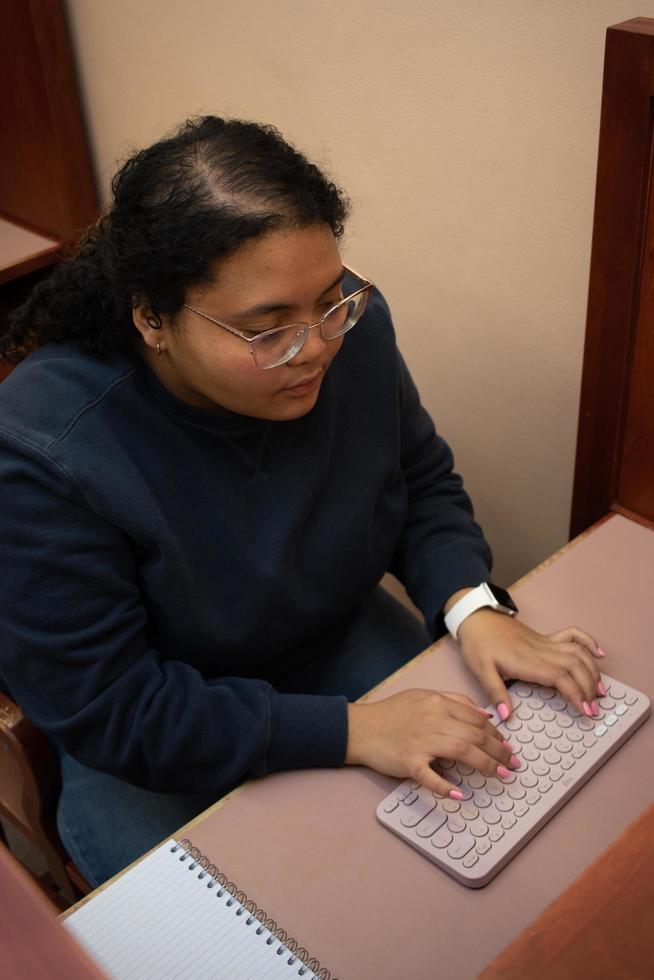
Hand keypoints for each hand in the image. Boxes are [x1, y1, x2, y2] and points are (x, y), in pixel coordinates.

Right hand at [345, 688, 517, 796]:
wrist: (361, 728)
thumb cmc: (392, 713)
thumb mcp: (423, 696)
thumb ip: (454, 702)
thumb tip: (485, 714)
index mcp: (437, 702)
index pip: (476, 718)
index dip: (496, 734)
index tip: (507, 747)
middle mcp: (432, 719)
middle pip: (474, 734)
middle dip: (499, 750)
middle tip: (513, 763)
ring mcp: (421, 741)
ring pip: (462, 751)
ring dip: (486, 764)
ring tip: (501, 774)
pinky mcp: (408, 761)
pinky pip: (430, 776)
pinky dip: (446, 786)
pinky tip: (461, 795)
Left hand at [457, 609, 605, 718]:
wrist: (476, 617)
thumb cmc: (477, 643)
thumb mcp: (480, 670)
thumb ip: (495, 692)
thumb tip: (506, 715)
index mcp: (526, 661)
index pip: (560, 677)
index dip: (576, 694)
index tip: (585, 711)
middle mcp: (541, 650)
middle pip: (575, 666)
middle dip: (589, 688)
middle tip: (594, 708)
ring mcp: (545, 642)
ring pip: (578, 652)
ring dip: (593, 670)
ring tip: (600, 691)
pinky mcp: (546, 637)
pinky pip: (573, 634)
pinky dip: (589, 642)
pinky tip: (598, 654)